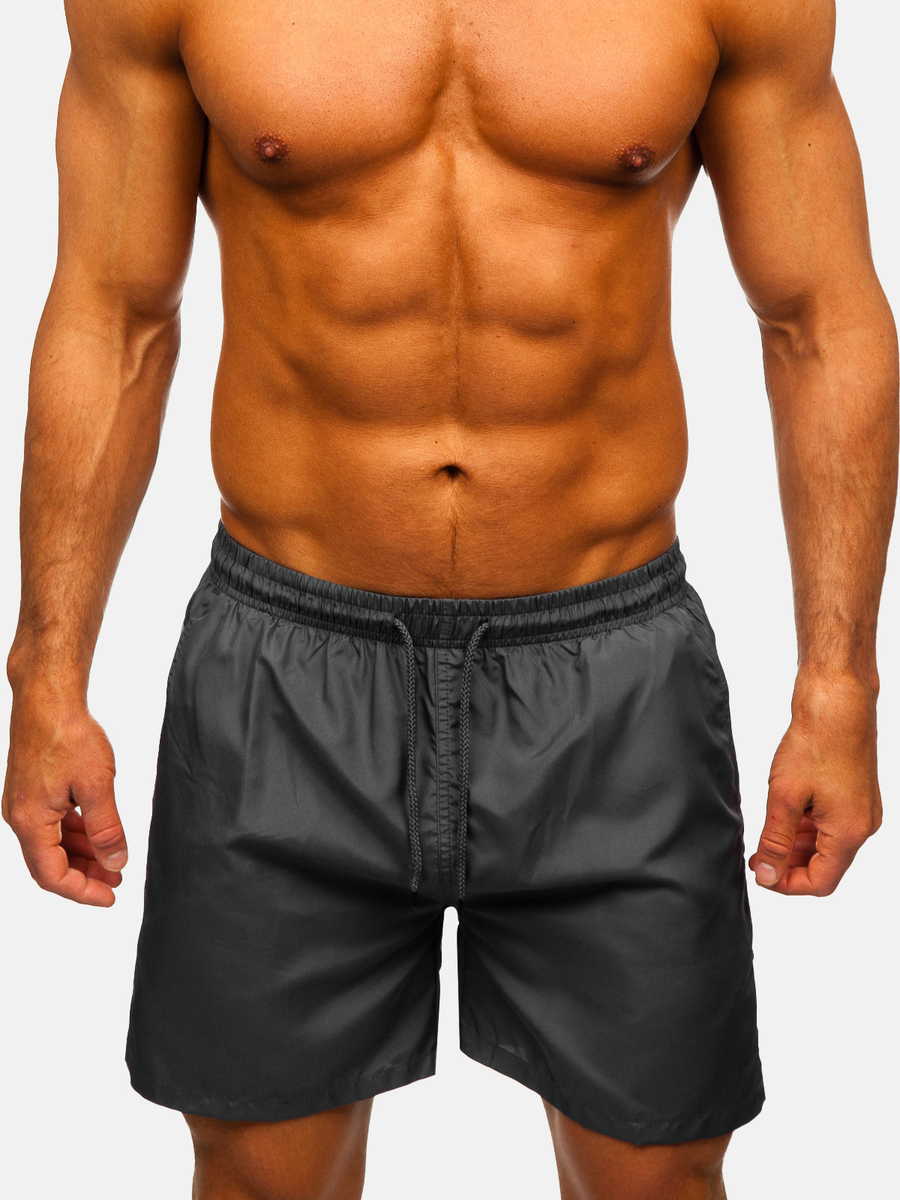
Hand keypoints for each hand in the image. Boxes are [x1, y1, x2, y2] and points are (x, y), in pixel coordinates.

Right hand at [2, 688, 126, 905]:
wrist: (48, 698)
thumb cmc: (67, 734)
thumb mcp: (96, 785)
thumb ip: (106, 827)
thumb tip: (115, 860)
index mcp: (30, 821)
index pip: (53, 875)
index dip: (82, 891)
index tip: (110, 896)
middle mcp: (21, 816)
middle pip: (51, 863)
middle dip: (85, 875)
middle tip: (117, 879)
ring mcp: (25, 803)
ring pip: (54, 843)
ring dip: (82, 854)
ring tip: (113, 858)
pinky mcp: (34, 790)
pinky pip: (54, 824)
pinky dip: (76, 833)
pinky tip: (98, 832)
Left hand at [749, 670, 881, 895]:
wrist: (837, 704)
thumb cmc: (816, 744)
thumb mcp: (784, 798)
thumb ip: (775, 841)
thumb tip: (767, 875)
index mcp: (849, 832)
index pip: (821, 882)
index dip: (787, 884)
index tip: (761, 874)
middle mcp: (862, 825)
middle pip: (825, 865)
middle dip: (789, 865)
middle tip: (757, 856)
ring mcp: (861, 810)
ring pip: (826, 844)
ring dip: (796, 846)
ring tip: (765, 836)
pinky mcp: (855, 795)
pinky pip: (830, 824)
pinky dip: (806, 827)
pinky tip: (783, 816)